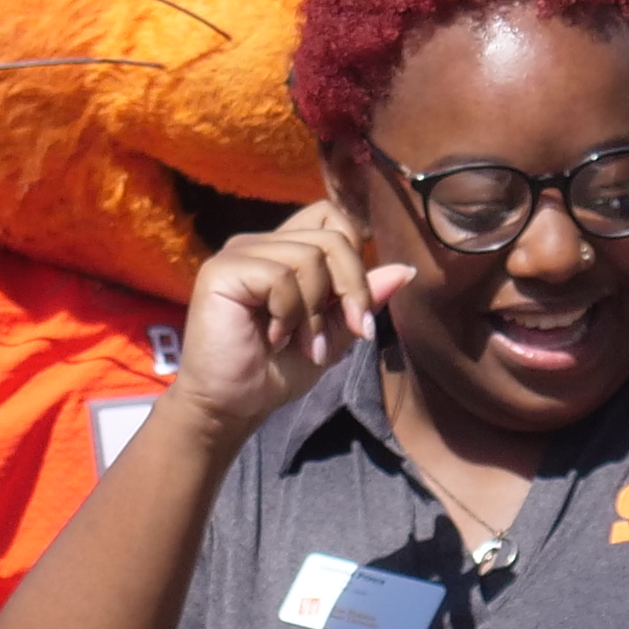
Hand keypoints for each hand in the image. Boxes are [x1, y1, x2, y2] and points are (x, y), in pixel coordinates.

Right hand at [173, 202, 404, 437]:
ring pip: (309, 256)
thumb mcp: (332, 335)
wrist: (231, 407)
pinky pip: (280, 276)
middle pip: (332, 236)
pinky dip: (289, 314)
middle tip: (348, 332)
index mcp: (282, 251)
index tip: (358, 316)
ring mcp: (238, 253)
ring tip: (300, 344)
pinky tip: (273, 339)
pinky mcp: (222, 270)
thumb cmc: (273, 372)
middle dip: (351, 288)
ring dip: (315, 312)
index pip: (333, 220)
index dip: (355, 261)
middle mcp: (259, 244)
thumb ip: (361, 300)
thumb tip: (406, 270)